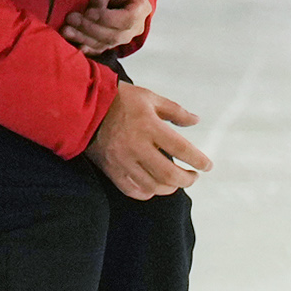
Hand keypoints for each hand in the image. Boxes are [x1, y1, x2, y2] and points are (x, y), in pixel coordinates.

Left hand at [60, 0, 149, 54]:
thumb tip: (93, 3)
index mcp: (140, 10)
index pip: (125, 19)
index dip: (106, 18)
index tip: (88, 12)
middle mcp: (135, 28)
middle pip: (114, 35)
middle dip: (89, 28)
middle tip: (71, 19)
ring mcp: (124, 39)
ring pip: (105, 44)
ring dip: (83, 38)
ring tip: (66, 30)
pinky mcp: (112, 44)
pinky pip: (100, 50)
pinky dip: (86, 48)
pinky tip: (75, 45)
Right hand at [88, 80, 211, 198]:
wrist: (82, 106)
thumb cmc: (117, 99)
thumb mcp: (149, 98)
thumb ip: (175, 111)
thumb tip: (195, 121)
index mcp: (149, 126)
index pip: (182, 149)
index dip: (199, 160)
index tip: (207, 166)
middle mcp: (136, 146)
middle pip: (169, 175)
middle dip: (187, 180)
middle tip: (193, 176)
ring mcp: (122, 160)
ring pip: (152, 186)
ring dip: (169, 188)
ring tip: (176, 182)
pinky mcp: (110, 168)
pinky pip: (131, 190)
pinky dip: (147, 192)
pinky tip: (154, 187)